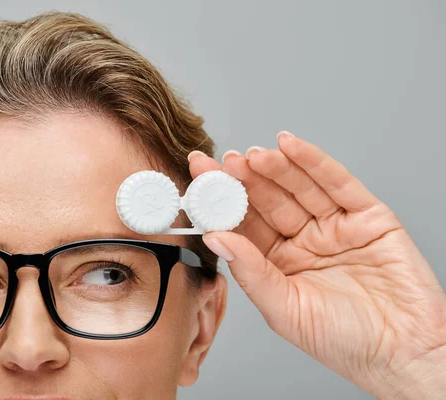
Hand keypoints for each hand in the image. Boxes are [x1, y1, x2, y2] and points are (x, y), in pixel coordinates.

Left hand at [189, 131, 445, 398]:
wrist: (405, 354)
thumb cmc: (344, 341)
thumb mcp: (285, 309)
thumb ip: (251, 271)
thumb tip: (214, 238)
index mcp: (278, 263)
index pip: (244, 224)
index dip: (221, 201)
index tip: (198, 178)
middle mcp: (303, 240)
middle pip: (268, 201)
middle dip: (244, 179)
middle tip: (222, 161)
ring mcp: (334, 226)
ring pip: (299, 187)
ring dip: (275, 167)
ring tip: (252, 155)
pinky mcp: (367, 216)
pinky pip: (337, 184)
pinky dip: (314, 163)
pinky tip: (290, 146)